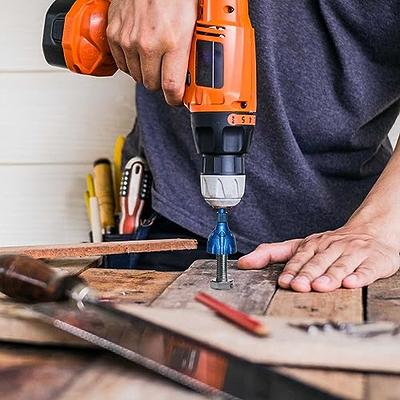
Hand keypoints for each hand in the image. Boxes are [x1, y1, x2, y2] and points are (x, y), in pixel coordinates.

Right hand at [107, 0, 196, 104]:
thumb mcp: (193, 22)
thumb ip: (192, 50)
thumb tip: (196, 71)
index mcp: (172, 42)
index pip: (172, 87)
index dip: (175, 99)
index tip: (178, 100)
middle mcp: (148, 44)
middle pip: (152, 85)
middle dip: (161, 84)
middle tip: (167, 75)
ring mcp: (128, 40)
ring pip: (136, 76)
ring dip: (146, 72)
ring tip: (154, 60)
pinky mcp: (115, 34)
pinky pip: (122, 63)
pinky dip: (130, 63)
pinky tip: (140, 54)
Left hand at [238, 224, 399, 291]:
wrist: (372, 232)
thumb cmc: (331, 244)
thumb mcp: (300, 245)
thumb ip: (272, 253)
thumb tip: (244, 262)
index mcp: (313, 244)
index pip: (300, 258)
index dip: (292, 270)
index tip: (283, 281)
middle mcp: (332, 247)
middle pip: (318, 262)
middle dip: (307, 274)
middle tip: (298, 286)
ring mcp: (354, 254)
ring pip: (340, 266)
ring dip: (329, 276)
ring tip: (320, 286)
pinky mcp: (374, 262)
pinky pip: (366, 270)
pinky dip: (359, 277)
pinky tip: (350, 283)